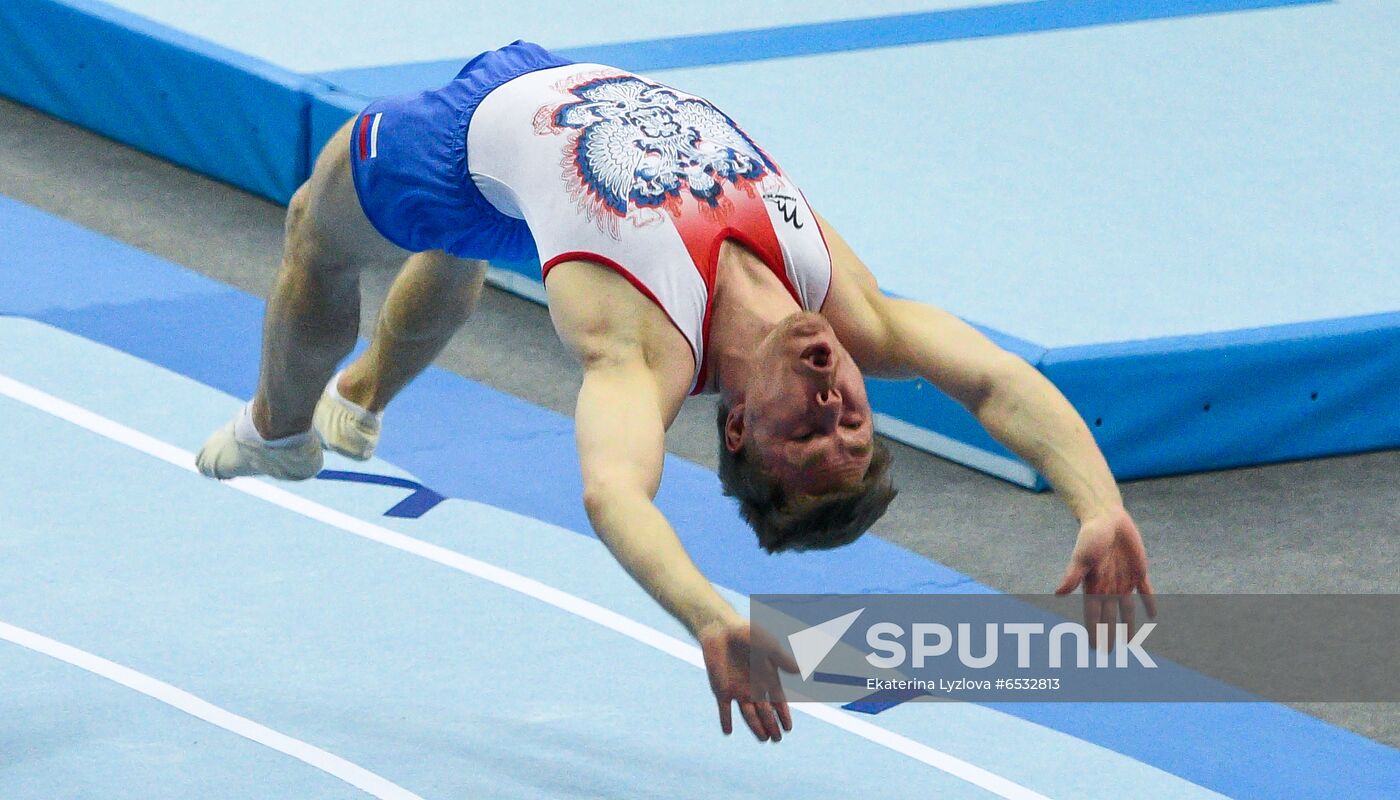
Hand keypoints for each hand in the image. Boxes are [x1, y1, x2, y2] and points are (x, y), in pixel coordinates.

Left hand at [698, 620, 797, 741]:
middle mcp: (754, 689)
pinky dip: (725, 720)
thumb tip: (800, 670)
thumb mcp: (768, 646)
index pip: (778, 703)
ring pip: (748, 715)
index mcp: (768, 680)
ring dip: (755, 727)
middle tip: (776, 739)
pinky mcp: (721, 690)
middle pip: (765, 713)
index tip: (788, 729)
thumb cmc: (748, 634)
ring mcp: (738, 691)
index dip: (784, 716)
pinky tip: (728, 731)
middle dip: (771, 726)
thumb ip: (782, 659)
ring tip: (763, 739)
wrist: (722, 629)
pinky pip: (724, 709)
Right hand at [1055, 508, 1155, 649]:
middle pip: (1109, 617)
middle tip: (1109, 653)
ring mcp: (1124, 580)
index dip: (1094, 632)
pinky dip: (1149, 601)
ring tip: (1128, 642)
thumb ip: (1072, 576)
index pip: (1093, 615)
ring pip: (1127, 609)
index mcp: (1094, 586)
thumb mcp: (1081, 556)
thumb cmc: (1090, 536)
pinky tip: (1153, 614)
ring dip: (1128, 625)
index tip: (1093, 647)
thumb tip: (1058, 594)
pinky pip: (1145, 590)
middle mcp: (1108, 586)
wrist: (1106, 517)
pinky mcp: (1138, 571)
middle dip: (1109, 634)